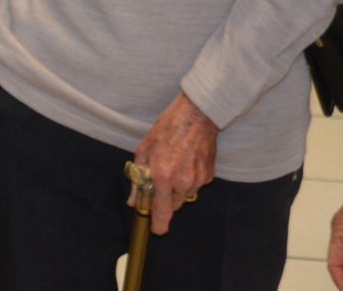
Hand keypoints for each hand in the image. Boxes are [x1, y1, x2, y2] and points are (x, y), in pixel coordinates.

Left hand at [129, 92, 217, 234]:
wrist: (197, 114)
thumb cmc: (168, 127)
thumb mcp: (145, 149)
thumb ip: (138, 178)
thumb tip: (133, 200)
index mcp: (164, 175)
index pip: (162, 212)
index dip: (158, 225)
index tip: (156, 228)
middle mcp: (182, 182)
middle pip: (173, 206)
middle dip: (165, 198)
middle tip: (161, 180)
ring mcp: (198, 179)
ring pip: (185, 196)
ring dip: (178, 188)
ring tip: (175, 165)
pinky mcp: (209, 175)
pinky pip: (196, 186)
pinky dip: (190, 179)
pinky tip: (187, 161)